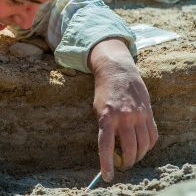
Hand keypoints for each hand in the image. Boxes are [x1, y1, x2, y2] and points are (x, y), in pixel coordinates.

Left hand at [88, 38, 157, 181]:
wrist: (118, 72)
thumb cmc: (103, 93)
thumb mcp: (97, 110)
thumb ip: (104, 128)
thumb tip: (111, 151)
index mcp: (107, 117)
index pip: (106, 147)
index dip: (106, 164)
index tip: (107, 176)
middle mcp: (124, 117)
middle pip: (130, 149)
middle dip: (126, 163)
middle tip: (122, 166)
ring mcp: (139, 115)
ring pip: (143, 145)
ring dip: (138, 156)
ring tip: (132, 158)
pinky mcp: (149, 113)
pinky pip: (152, 136)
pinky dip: (148, 145)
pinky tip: (142, 146)